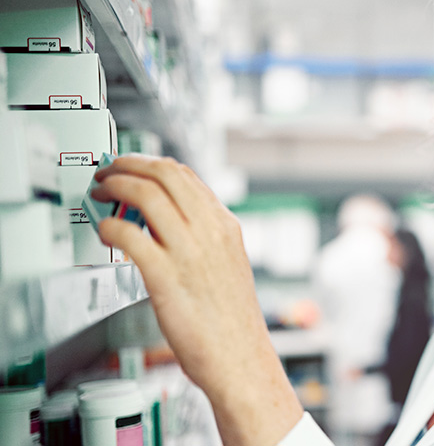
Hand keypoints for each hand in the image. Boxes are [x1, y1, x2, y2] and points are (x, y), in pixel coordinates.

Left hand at [90, 155, 301, 445]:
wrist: (240, 359)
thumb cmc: (232, 323)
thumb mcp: (228, 265)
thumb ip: (204, 240)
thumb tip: (171, 224)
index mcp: (226, 227)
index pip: (186, 176)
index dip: (151, 165)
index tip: (133, 169)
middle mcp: (210, 232)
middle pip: (165, 174)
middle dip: (129, 165)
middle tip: (110, 173)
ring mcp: (189, 252)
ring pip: (146, 194)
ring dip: (115, 186)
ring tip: (102, 194)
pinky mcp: (166, 276)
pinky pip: (129, 235)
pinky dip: (109, 226)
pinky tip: (105, 232)